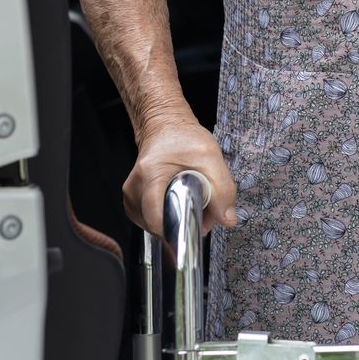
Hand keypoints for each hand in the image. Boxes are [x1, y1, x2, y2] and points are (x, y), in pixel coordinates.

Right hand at [124, 115, 237, 241]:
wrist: (165, 127)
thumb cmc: (182, 137)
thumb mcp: (210, 156)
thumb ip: (222, 189)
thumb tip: (227, 219)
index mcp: (150, 174)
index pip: (155, 216)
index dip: (175, 231)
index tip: (193, 232)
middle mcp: (135, 186)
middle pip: (155, 224)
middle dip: (180, 226)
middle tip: (200, 212)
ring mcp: (131, 194)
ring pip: (151, 225)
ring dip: (173, 222)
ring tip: (188, 205)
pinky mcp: (133, 199)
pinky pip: (147, 220)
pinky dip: (165, 218)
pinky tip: (176, 206)